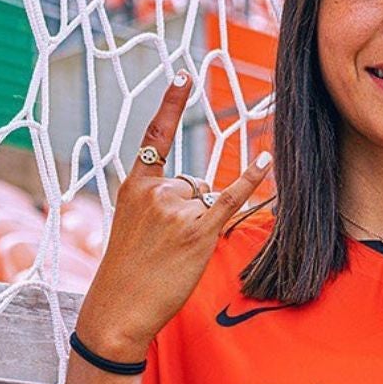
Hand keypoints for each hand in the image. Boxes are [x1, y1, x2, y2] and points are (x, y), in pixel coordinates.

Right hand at [73, 69, 271, 361]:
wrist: (117, 308)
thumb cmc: (127, 269)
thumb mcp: (130, 223)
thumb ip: (158, 198)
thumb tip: (197, 188)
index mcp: (134, 185)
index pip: (155, 137)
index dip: (170, 103)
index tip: (183, 74)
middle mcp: (156, 191)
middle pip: (192, 182)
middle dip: (188, 209)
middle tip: (162, 244)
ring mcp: (177, 210)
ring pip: (206, 199)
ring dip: (199, 223)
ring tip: (172, 252)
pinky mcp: (198, 231)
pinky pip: (229, 198)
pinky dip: (249, 179)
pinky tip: (264, 159)